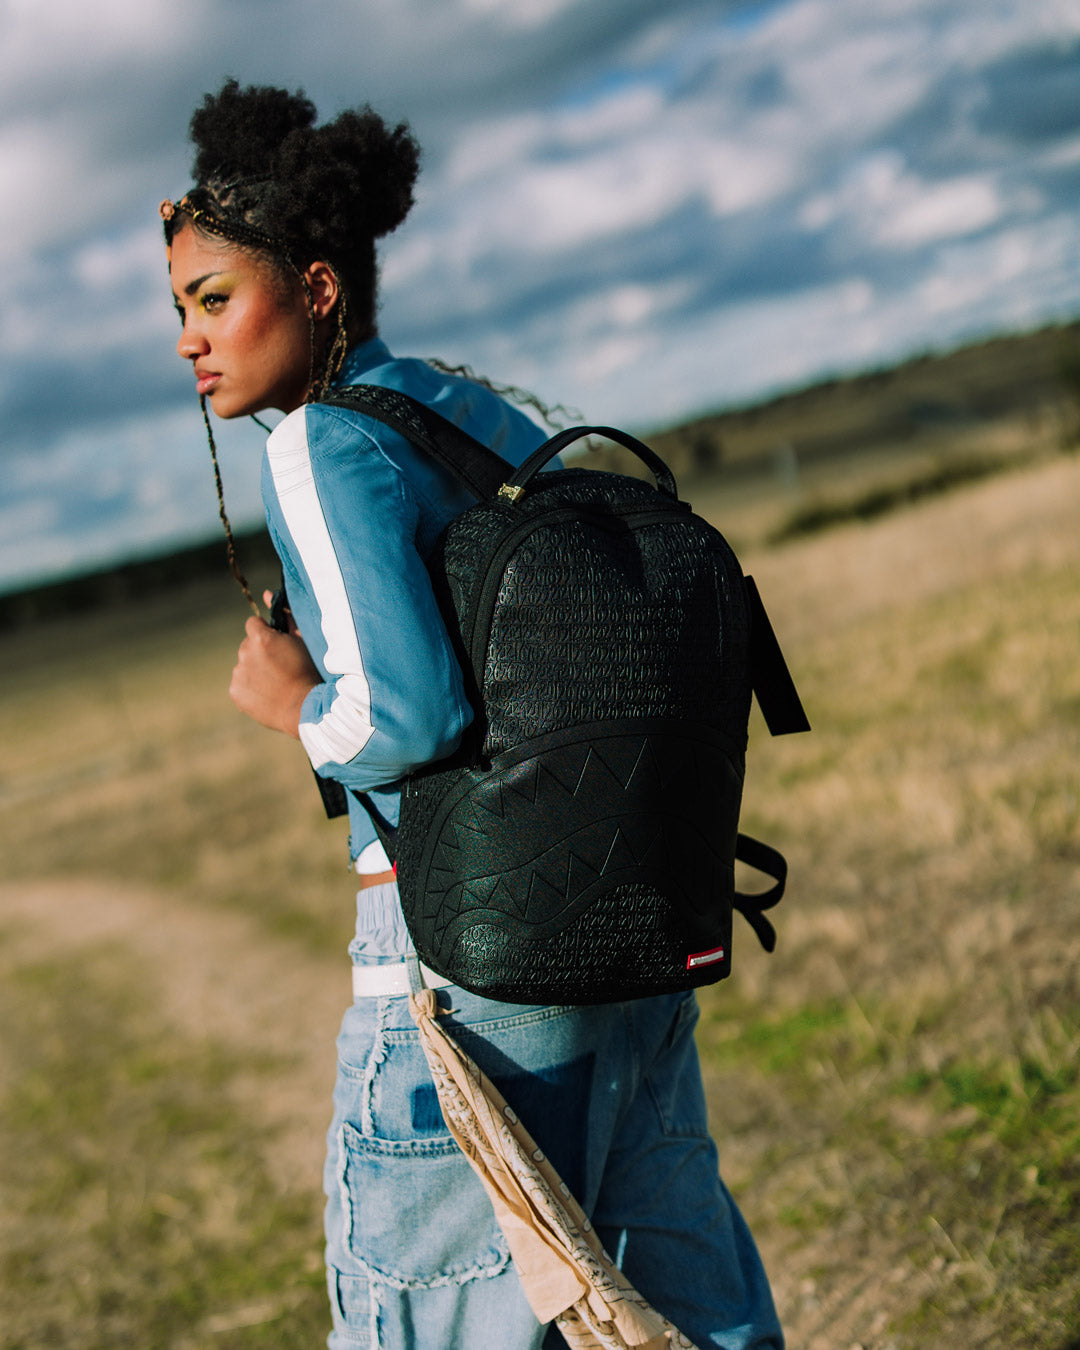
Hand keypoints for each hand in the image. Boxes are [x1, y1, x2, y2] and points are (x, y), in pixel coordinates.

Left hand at [229, 610, 319, 737]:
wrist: (303, 708)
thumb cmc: (307, 671)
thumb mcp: (301, 640)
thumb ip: (284, 615)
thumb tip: (266, 593)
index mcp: (260, 638)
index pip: (253, 624)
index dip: (267, 633)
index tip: (278, 645)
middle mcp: (244, 653)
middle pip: (248, 645)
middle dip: (260, 652)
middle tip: (280, 667)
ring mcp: (238, 673)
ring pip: (243, 664)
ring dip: (255, 669)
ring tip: (275, 682)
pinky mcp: (235, 692)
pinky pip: (240, 683)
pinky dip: (250, 686)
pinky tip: (267, 693)